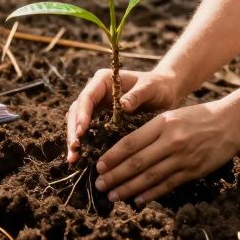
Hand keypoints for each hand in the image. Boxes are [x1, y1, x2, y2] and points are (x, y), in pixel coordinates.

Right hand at [66, 68, 182, 162]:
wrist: (165, 92)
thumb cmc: (159, 87)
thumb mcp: (150, 88)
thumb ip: (137, 94)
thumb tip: (122, 105)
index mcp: (104, 80)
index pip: (87, 97)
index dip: (82, 114)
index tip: (82, 131)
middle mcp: (96, 91)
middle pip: (77, 110)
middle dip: (73, 130)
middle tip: (74, 150)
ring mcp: (97, 105)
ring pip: (78, 121)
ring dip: (74, 139)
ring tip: (73, 158)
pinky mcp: (101, 118)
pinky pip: (88, 130)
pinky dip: (83, 143)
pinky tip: (81, 158)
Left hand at [93, 98, 239, 204]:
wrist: (230, 123)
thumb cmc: (198, 117)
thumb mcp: (171, 115)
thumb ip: (150, 130)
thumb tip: (125, 150)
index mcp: (162, 123)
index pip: (131, 142)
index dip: (112, 157)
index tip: (98, 166)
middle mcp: (171, 141)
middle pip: (137, 162)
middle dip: (115, 176)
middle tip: (100, 185)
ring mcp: (182, 158)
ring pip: (150, 177)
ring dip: (129, 188)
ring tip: (113, 196)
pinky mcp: (193, 171)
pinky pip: (167, 185)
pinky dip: (151, 194)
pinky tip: (138, 200)